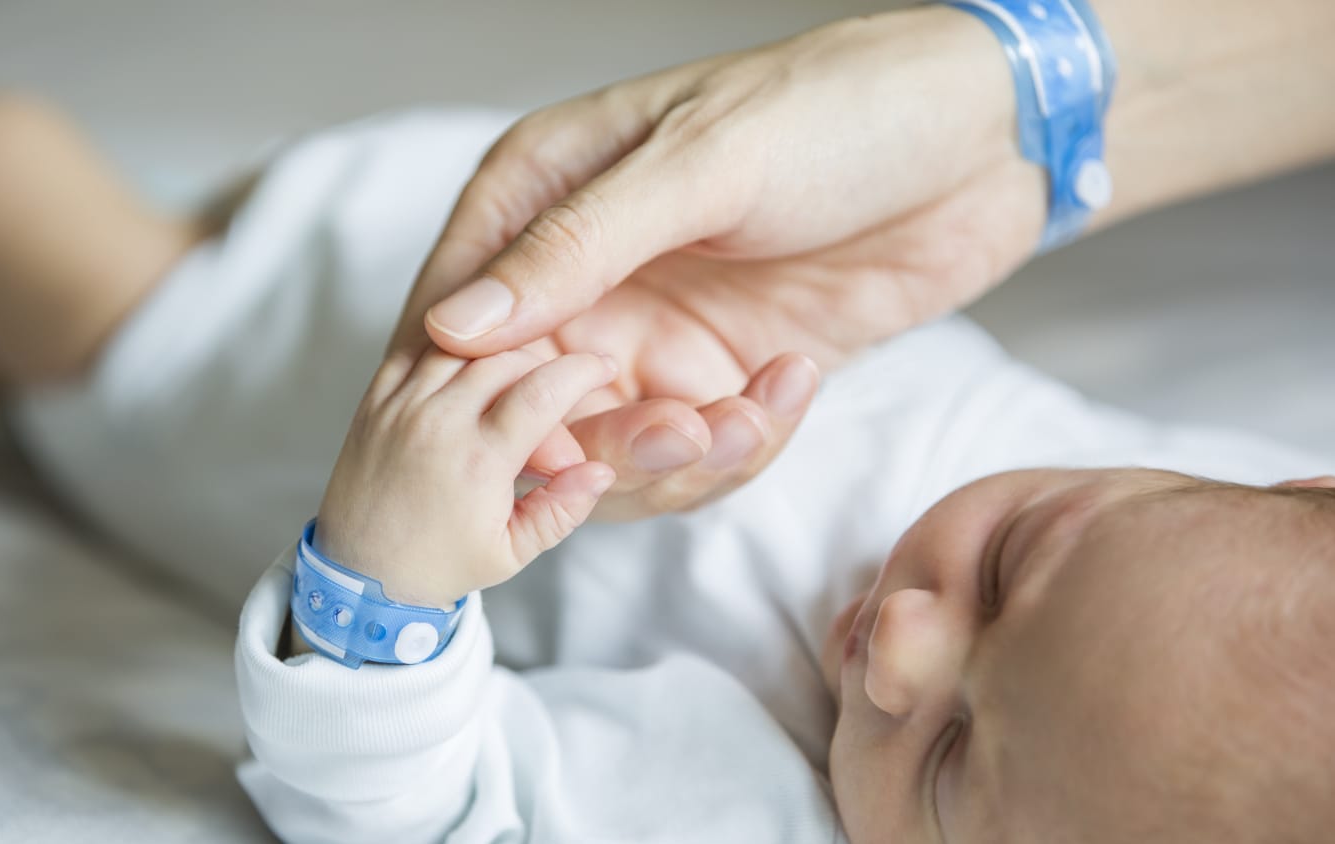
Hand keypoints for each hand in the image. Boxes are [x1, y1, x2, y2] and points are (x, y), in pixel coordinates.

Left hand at [315, 348, 618, 607]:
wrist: (358, 575)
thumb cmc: (438, 565)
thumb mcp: (512, 552)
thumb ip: (563, 509)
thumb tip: (601, 471)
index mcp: (476, 462)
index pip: (542, 390)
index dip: (582, 371)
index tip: (601, 368)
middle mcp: (435, 424)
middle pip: (506, 358)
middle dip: (544, 365)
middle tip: (558, 392)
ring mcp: (400, 407)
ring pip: (462, 344)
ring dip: (499, 353)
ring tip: (518, 379)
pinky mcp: (374, 402)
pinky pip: (417, 349)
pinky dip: (452, 349)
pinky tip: (471, 368)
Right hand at [389, 6, 1044, 519]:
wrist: (984, 141)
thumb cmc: (838, 110)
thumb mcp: (701, 165)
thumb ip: (577, 247)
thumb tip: (456, 326)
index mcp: (544, 194)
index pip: (456, 316)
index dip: (473, 396)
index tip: (522, 445)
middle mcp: (587, 274)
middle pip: (532, 406)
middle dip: (599, 446)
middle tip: (679, 435)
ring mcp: (656, 328)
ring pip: (616, 448)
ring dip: (683, 456)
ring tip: (751, 413)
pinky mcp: (725, 371)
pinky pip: (702, 449)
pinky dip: (744, 443)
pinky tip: (794, 381)